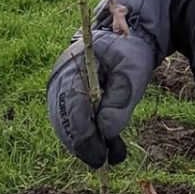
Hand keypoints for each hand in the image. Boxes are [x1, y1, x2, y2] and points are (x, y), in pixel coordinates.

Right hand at [46, 0, 189, 168]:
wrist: (130, 33)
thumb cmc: (132, 49)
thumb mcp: (133, 72)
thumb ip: (120, 100)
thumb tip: (106, 132)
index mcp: (74, 68)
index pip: (73, 111)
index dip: (85, 138)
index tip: (100, 157)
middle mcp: (61, 78)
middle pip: (64, 121)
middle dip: (84, 144)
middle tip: (106, 160)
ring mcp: (62, 85)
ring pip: (66, 123)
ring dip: (84, 142)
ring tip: (109, 154)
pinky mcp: (69, 92)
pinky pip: (71, 118)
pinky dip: (84, 134)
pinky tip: (102, 144)